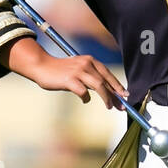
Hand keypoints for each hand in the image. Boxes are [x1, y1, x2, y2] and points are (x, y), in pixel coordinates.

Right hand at [6, 39, 127, 108]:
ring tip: (110, 106)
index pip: (108, 74)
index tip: (126, 95)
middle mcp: (86, 64)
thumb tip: (107, 92)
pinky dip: (86, 98)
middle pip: (106, 81)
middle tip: (121, 106)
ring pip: (99, 85)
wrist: (42, 65)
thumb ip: (91, 77)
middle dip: (116, 95)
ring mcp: (78, 71)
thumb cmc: (61, 71)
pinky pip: (83, 92)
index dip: (118, 86)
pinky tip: (84, 100)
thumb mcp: (79, 70)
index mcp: (90, 61)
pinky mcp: (69, 80)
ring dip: (106, 97)